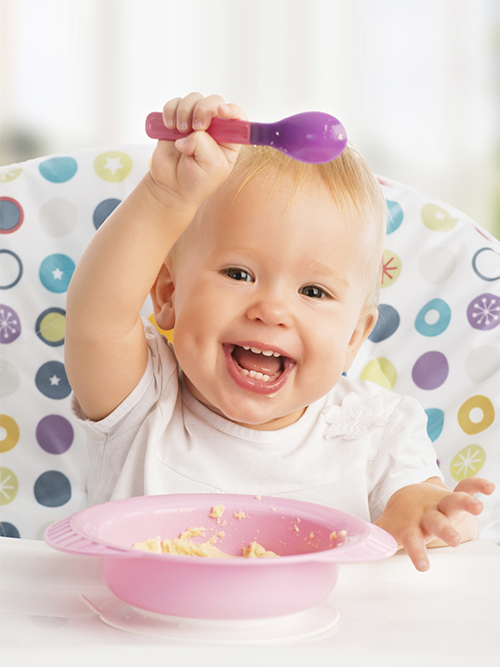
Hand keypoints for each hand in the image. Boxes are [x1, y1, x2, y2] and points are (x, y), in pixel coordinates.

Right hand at [148, 92, 246, 210]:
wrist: (172, 186)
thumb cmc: (197, 180)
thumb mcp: (210, 167)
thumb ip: (205, 145)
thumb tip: (190, 133)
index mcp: (229, 139)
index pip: (237, 116)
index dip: (231, 109)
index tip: (220, 111)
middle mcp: (214, 128)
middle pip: (214, 102)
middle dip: (203, 110)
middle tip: (195, 127)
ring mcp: (195, 122)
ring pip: (194, 99)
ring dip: (185, 112)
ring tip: (180, 131)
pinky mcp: (177, 120)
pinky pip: (174, 104)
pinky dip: (170, 111)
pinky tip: (170, 127)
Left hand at [375, 477, 494, 570]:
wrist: (407, 496)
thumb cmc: (402, 520)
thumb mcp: (388, 530)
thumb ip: (375, 540)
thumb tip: (353, 553)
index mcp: (412, 525)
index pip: (413, 540)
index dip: (417, 553)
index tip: (423, 567)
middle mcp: (428, 514)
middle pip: (437, 522)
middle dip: (445, 530)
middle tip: (452, 539)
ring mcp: (441, 503)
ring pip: (453, 502)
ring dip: (464, 504)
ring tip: (477, 508)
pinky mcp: (452, 495)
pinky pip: (466, 487)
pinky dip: (476, 486)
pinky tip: (489, 487)